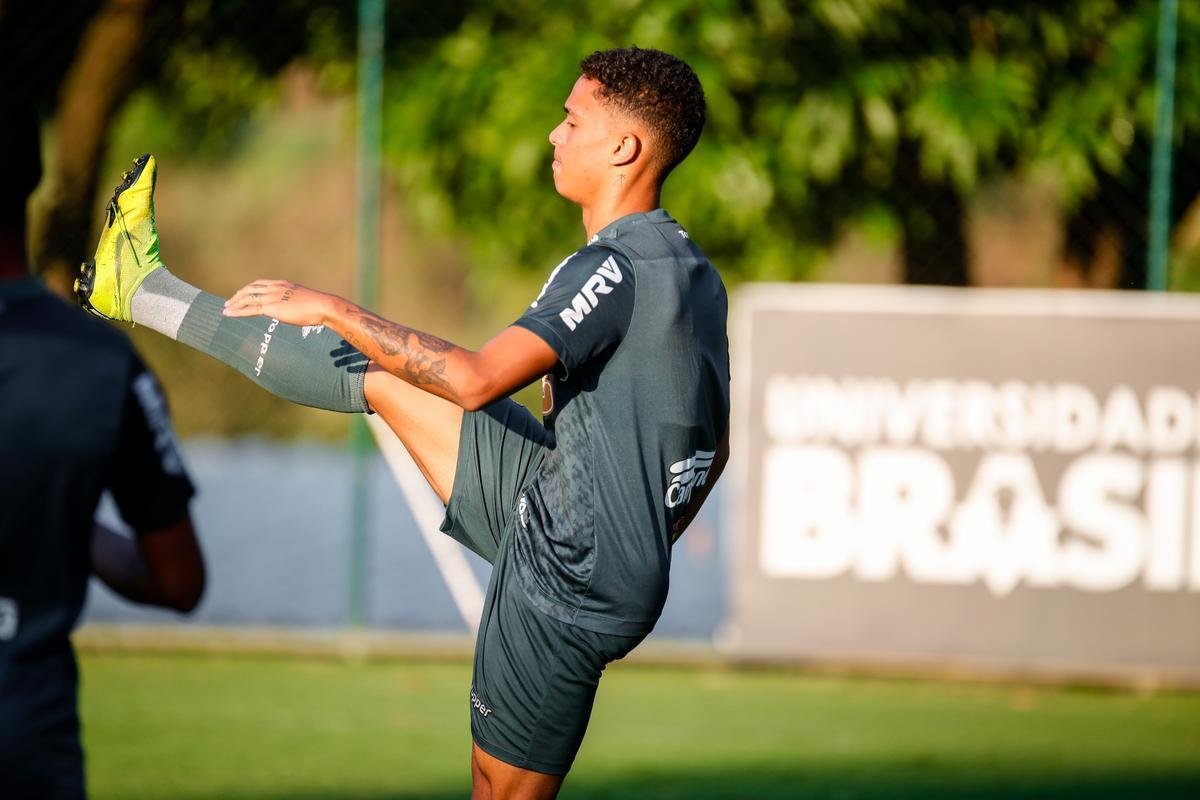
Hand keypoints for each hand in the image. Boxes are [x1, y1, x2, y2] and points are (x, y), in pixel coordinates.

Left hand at [223, 279, 338, 326]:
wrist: (322, 306)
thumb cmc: (318, 306)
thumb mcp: (304, 299)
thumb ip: (295, 301)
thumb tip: (295, 308)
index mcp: (282, 284)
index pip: (260, 283)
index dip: (249, 288)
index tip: (243, 293)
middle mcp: (275, 287)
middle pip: (250, 288)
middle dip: (238, 295)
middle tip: (230, 301)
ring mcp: (272, 296)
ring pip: (247, 297)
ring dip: (234, 303)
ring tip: (226, 308)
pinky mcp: (271, 307)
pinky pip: (250, 309)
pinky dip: (237, 311)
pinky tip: (229, 313)